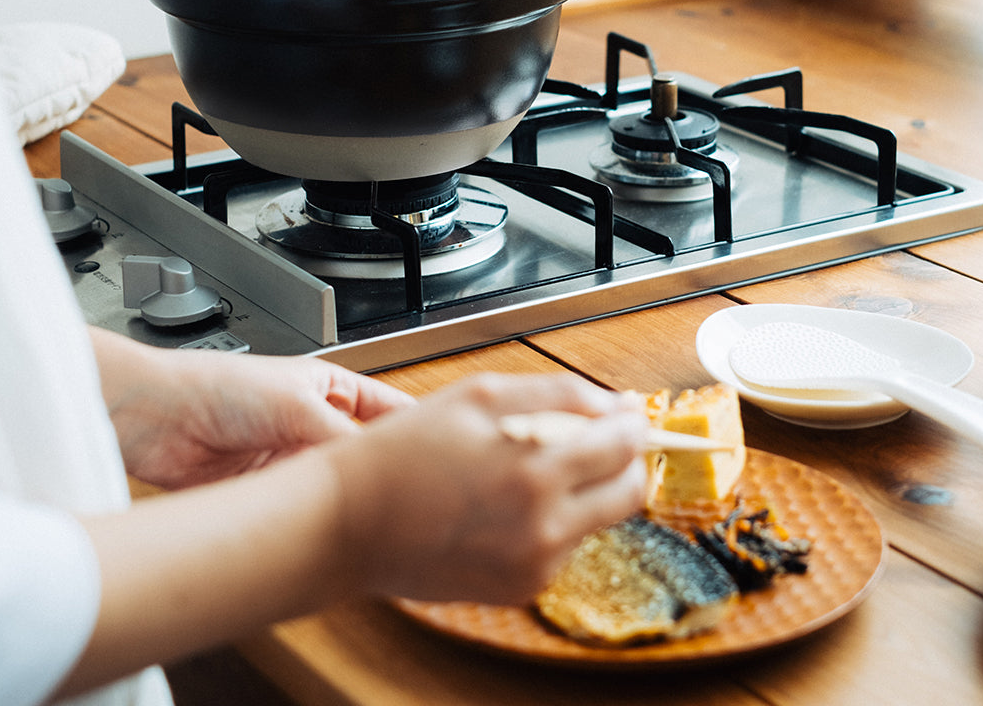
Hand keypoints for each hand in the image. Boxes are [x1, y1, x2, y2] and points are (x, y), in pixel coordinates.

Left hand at [91, 328, 412, 489]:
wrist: (158, 418)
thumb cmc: (217, 387)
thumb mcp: (298, 405)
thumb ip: (344, 437)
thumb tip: (385, 466)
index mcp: (331, 389)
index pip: (390, 411)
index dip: (417, 432)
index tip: (442, 458)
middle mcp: (315, 423)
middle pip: (366, 455)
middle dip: (385, 476)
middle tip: (411, 502)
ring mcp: (293, 458)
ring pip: (337, 486)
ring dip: (347, 500)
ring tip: (372, 518)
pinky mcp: (269, 490)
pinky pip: (305, 508)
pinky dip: (316, 519)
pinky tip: (330, 528)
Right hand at [323, 371, 647, 604]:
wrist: (350, 521)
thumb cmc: (403, 452)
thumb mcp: (481, 396)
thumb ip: (561, 394)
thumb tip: (618, 405)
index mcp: (536, 471)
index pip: (626, 446)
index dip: (632, 424)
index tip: (626, 414)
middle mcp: (544, 527)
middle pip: (630, 491)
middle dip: (622, 461)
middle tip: (592, 440)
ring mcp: (535, 564)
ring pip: (598, 519)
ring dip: (583, 491)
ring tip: (524, 470)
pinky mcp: (522, 588)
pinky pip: (563, 547)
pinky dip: (550, 522)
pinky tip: (503, 506)